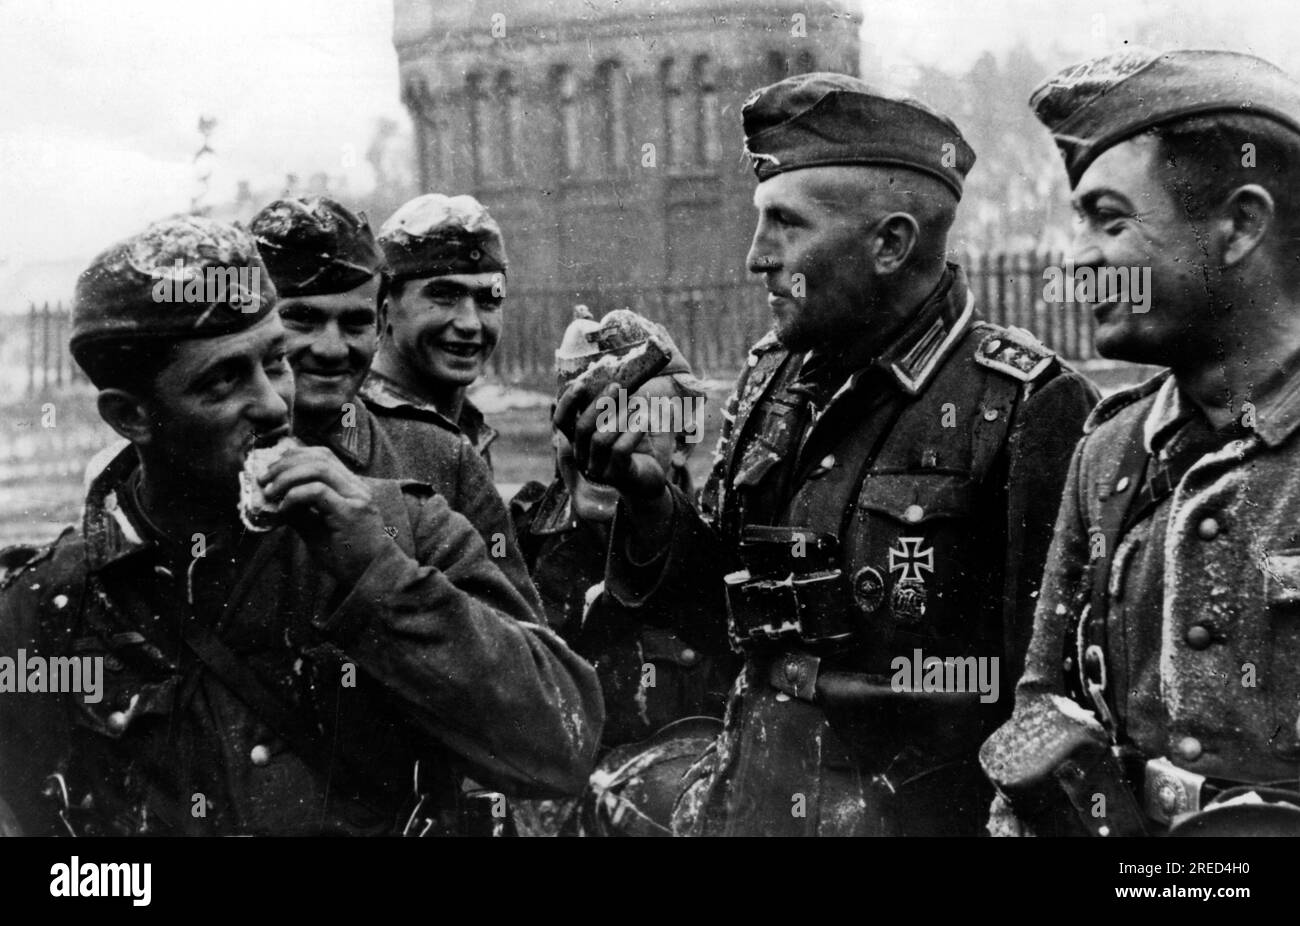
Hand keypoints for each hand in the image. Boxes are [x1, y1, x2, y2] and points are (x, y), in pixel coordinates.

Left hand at [261, 445, 392, 585]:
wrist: (374, 577)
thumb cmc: (349, 557)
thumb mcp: (318, 530)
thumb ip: (301, 512)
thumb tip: (274, 499)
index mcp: (352, 488)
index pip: (324, 456)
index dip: (296, 456)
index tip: (273, 469)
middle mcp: (357, 488)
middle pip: (320, 457)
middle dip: (286, 464)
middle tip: (264, 479)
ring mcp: (356, 498)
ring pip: (318, 469)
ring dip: (287, 477)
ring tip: (270, 492)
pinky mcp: (350, 512)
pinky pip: (318, 492)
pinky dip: (295, 495)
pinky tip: (284, 508)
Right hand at [554, 382, 668, 502]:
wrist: (648, 480)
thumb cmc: (633, 446)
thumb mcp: (623, 422)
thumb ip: (618, 404)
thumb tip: (623, 376)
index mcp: (578, 441)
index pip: (562, 421)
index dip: (567, 402)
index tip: (580, 384)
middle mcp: (582, 456)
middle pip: (581, 428)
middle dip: (599, 404)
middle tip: (616, 387)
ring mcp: (597, 468)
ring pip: (600, 439)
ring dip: (619, 417)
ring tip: (637, 403)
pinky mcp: (616, 476)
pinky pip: (620, 451)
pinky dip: (633, 432)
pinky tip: (645, 420)